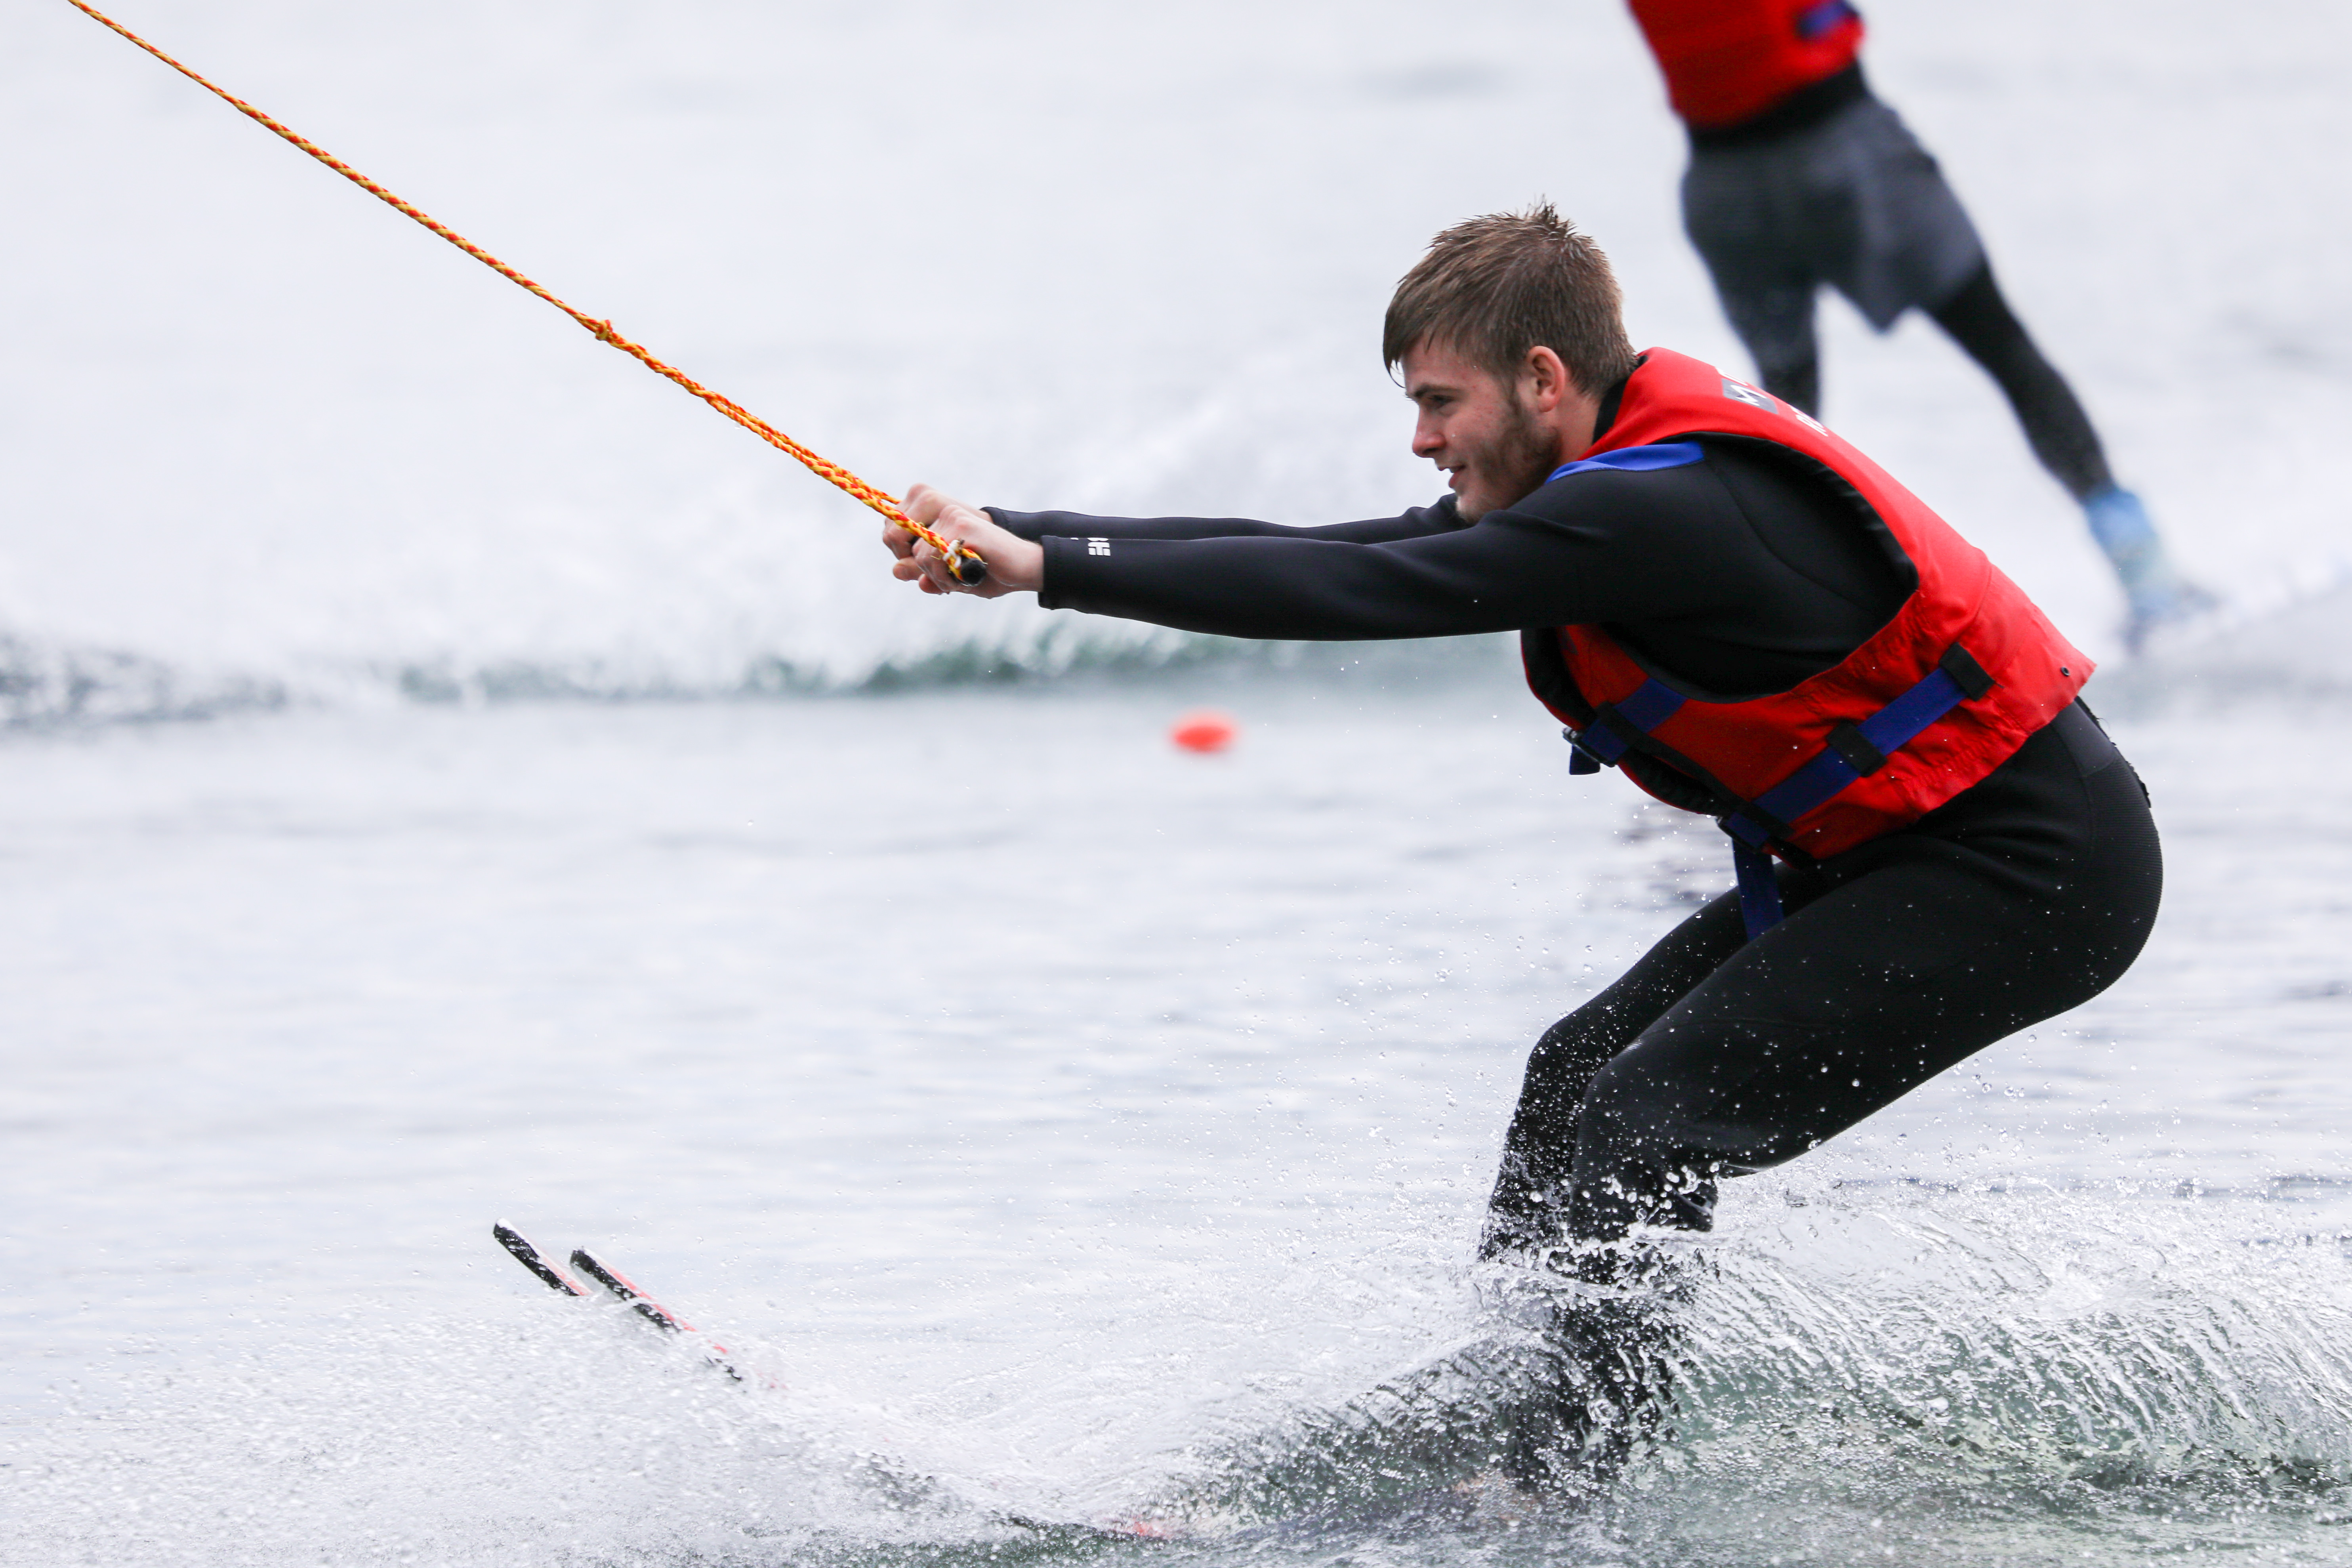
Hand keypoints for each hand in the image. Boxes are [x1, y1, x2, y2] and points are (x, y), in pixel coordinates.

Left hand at [883, 485, 1043, 597]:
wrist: (1024, 568)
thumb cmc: (986, 570)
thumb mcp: (946, 574)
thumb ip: (920, 570)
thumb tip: (897, 571)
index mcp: (930, 508)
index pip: (891, 528)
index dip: (901, 553)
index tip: (923, 568)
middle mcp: (936, 504)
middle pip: (895, 538)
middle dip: (914, 566)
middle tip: (942, 576)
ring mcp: (949, 513)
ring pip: (916, 553)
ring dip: (935, 575)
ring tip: (957, 578)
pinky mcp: (962, 525)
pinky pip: (934, 556)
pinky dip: (945, 576)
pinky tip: (965, 578)